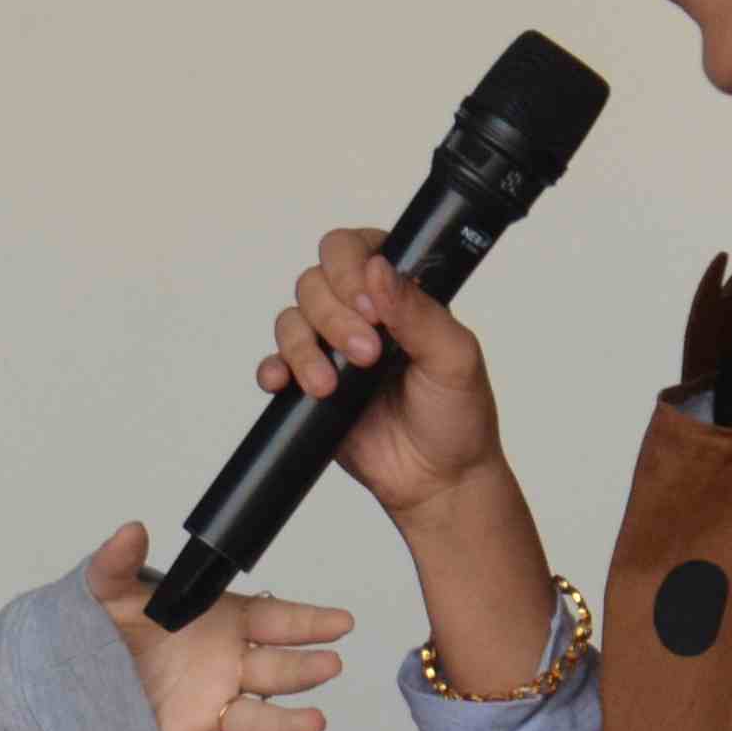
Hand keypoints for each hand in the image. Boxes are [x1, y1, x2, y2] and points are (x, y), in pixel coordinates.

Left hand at [85, 526, 350, 730]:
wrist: (70, 676)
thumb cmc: (105, 629)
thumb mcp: (106, 589)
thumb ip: (118, 561)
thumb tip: (130, 530)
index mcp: (224, 624)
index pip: (277, 621)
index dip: (309, 622)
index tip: (342, 622)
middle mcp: (227, 669)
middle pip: (276, 670)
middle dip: (305, 669)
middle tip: (330, 663)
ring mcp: (209, 709)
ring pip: (257, 719)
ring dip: (287, 724)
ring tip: (314, 721)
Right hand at [254, 232, 509, 528]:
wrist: (438, 481)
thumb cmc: (458, 416)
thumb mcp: (453, 358)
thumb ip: (418, 311)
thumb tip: (379, 270)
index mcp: (397, 293)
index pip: (354, 248)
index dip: (349, 268)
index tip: (369, 306)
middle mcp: (359, 313)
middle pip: (314, 281)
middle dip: (333, 318)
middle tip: (367, 355)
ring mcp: (331, 349)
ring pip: (290, 320)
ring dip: (303, 349)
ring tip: (330, 386)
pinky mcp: (308, 385)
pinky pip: (273, 364)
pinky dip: (274, 369)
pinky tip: (285, 384)